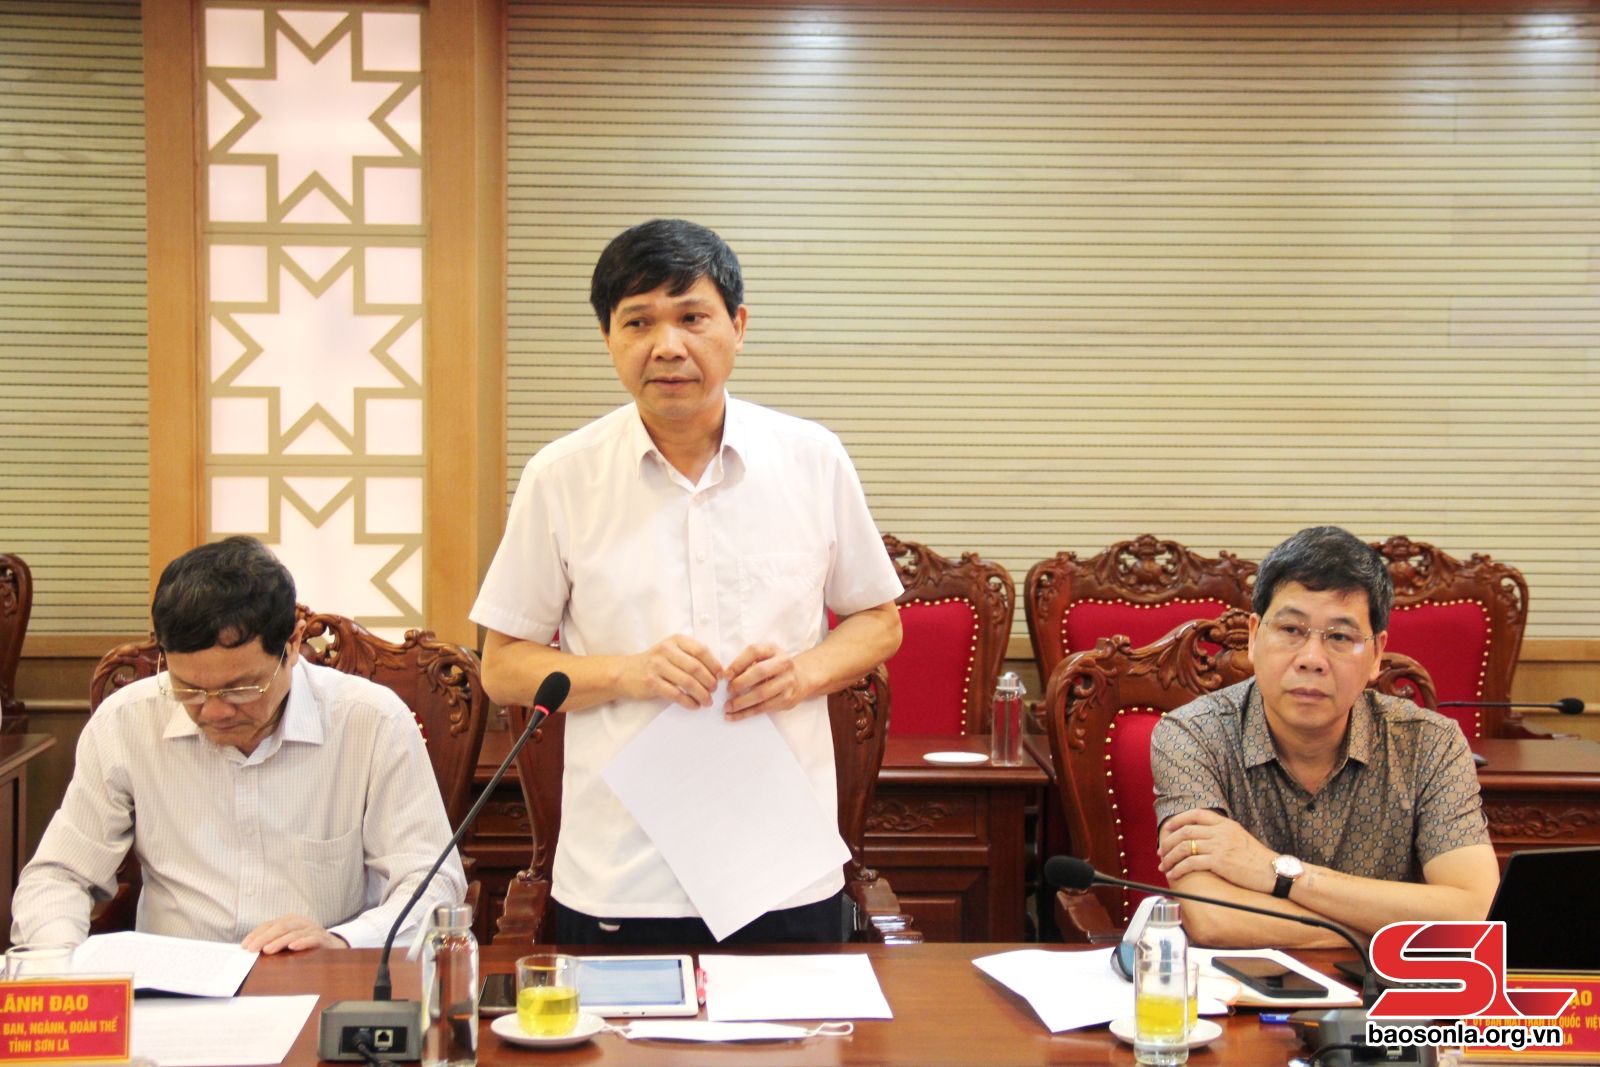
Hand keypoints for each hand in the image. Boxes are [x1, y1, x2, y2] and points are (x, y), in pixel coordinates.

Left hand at [243, 914, 347, 953]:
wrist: (333, 945)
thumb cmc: (305, 943)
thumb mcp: (288, 940)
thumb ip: (274, 942)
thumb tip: (251, 949)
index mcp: (289, 920)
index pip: (269, 925)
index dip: (256, 934)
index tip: (244, 946)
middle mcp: (300, 922)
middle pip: (280, 927)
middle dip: (264, 938)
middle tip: (252, 949)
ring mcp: (312, 929)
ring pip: (294, 933)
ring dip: (279, 941)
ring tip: (267, 950)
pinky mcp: (323, 938)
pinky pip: (312, 938)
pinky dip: (302, 942)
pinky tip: (293, 947)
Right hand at [624, 634, 721, 708]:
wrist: (625, 672)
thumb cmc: (654, 663)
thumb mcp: (671, 651)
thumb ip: (691, 656)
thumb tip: (717, 671)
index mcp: (676, 640)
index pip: (701, 650)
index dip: (714, 664)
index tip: (721, 676)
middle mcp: (666, 651)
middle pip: (696, 668)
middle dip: (710, 682)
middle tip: (715, 691)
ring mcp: (658, 666)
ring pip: (688, 682)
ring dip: (702, 694)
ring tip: (707, 701)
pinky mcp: (652, 682)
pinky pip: (676, 694)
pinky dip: (688, 702)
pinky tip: (694, 705)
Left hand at [723, 644, 809, 718]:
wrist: (800, 679)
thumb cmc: (774, 668)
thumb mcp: (764, 658)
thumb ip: (747, 663)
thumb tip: (727, 677)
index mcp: (773, 650)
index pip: (754, 652)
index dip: (738, 663)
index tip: (725, 675)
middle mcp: (783, 664)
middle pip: (760, 672)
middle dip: (740, 683)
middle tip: (727, 691)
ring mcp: (787, 682)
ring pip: (762, 693)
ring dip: (741, 702)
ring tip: (727, 707)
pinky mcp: (787, 699)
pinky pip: (764, 708)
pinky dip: (747, 713)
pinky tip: (734, 716)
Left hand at [1157, 809, 1278, 893]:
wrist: (1274, 871)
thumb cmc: (1257, 859)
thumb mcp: (1240, 837)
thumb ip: (1222, 834)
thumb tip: (1202, 838)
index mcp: (1226, 823)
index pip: (1196, 814)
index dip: (1178, 820)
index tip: (1167, 829)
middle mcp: (1220, 831)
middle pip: (1185, 831)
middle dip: (1168, 842)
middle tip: (1161, 853)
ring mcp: (1219, 845)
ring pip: (1184, 847)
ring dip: (1170, 857)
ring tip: (1164, 867)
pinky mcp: (1219, 861)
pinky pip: (1191, 863)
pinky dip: (1178, 869)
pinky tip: (1174, 874)